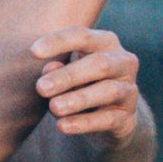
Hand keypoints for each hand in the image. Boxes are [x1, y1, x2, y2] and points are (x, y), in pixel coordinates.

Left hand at [28, 26, 143, 137]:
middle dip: (68, 76)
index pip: (82, 36)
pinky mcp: (127, 118)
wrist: (107, 118)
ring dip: (78, 99)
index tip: (33, 51)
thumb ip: (56, 71)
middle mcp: (123, 62)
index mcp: (104, 43)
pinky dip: (84, 123)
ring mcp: (129, 90)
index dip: (58, 42)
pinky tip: (63, 125)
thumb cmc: (79, 85)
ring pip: (108, 91)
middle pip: (99, 64)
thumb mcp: (65, 75)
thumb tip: (49, 69)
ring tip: (54, 107)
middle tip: (41, 87)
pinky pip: (108, 119)